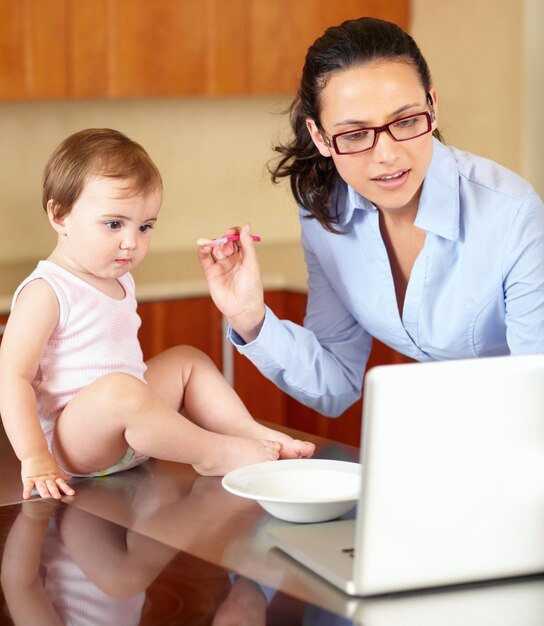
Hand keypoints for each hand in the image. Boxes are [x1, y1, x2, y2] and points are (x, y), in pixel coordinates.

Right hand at [21, 453, 74, 499]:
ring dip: (44, 491)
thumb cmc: (45, 460)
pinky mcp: (28, 478)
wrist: (34, 451)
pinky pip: (27, 485)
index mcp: (53, 476)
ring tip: (46, 496)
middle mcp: (46, 478)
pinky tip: (26, 496)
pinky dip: (27, 491)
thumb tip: (68, 478)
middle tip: (58, 497)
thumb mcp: (55, 468)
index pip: (61, 483)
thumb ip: (61, 474)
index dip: (66, 488)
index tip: (71, 493)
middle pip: (51, 485)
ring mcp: (37, 478)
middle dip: (55, 491)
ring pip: (41, 486)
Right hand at [198, 224, 265, 341]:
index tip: (232, 233)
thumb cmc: (251, 288)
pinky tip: (205, 246)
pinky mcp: (210, 272)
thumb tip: (246, 225)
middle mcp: (232, 259)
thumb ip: (248, 245)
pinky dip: (203, 250)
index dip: (234, 233)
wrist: (242, 308)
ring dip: (214, 243)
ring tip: (217, 248)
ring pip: (214, 248)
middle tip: (227, 247)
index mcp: (244, 255)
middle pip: (225, 241)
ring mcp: (220, 265)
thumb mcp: (251, 264)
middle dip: (225, 240)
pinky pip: (204, 257)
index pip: (237, 238)